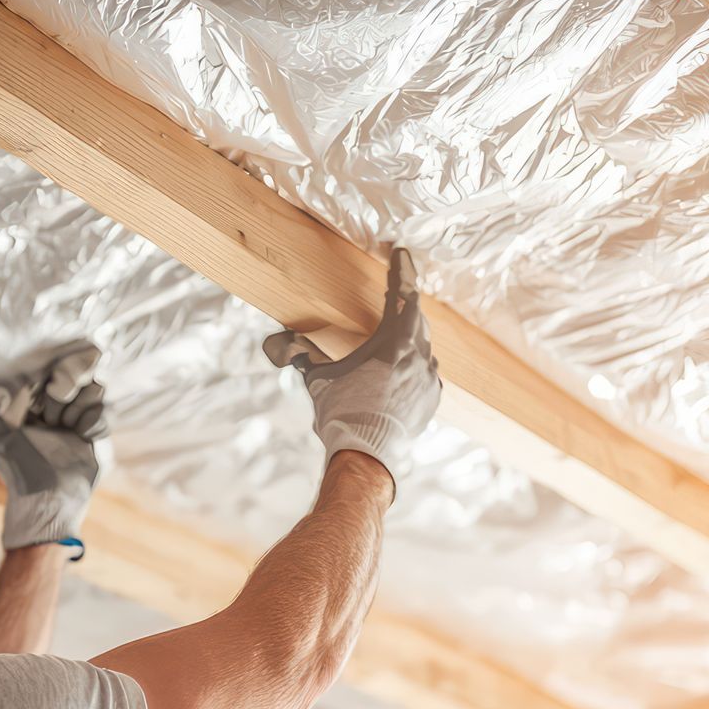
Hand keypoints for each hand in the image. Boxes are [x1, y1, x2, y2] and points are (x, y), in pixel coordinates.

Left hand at [0, 341, 110, 554]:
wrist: (46, 500)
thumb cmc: (18, 470)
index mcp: (37, 400)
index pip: (50, 367)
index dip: (48, 370)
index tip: (39, 384)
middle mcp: (62, 405)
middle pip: (77, 370)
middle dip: (65, 383)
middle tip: (51, 409)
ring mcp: (82, 417)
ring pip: (95, 387)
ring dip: (77, 403)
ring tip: (62, 424)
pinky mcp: (99, 433)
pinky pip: (103, 413)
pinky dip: (90, 420)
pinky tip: (80, 435)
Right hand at [264, 247, 441, 486]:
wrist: (367, 455)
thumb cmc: (341, 412)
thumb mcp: (318, 378)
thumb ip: (301, 352)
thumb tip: (275, 342)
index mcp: (394, 341)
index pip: (402, 293)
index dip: (401, 270)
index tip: (401, 253)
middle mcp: (418, 354)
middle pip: (416, 317)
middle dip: (405, 304)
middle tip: (396, 293)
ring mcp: (429, 377)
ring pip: (424, 346)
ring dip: (411, 337)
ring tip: (397, 336)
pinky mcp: (433, 398)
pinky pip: (427, 371)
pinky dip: (416, 364)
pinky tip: (403, 371)